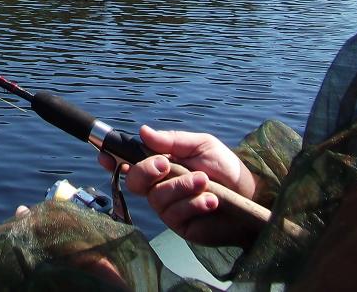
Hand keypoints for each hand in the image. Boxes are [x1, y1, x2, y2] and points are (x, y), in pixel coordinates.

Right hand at [102, 124, 259, 247]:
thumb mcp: (201, 145)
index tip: (106, 155)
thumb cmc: (225, 167)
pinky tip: (211, 200)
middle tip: (166, 164)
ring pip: (157, 197)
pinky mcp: (181, 225)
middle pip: (135, 181)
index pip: (127, 161)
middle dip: (147, 170)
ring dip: (180, 186)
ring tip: (205, 181)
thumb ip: (172, 141)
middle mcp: (159, 186)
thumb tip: (143, 131)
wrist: (249, 194)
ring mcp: (168, 207)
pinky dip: (193, 204)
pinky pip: (176, 214)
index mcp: (159, 163)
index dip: (112, 158)